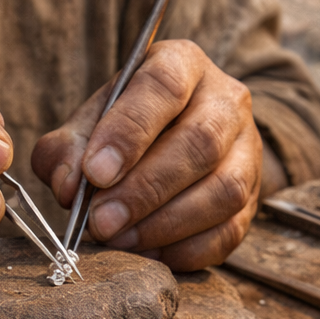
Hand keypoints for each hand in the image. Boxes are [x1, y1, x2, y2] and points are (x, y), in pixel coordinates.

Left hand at [32, 40, 271, 269]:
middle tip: (102, 221)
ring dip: (166, 224)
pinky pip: (230, 230)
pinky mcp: (252, 197)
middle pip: (200, 143)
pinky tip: (149, 253)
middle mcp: (226, 101)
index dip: (129, 132)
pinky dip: (186, 249)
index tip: (96, 173)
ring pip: (223, 190)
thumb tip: (69, 187)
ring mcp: (247, 150)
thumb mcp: (90, 122)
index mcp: (182, 64)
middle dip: (145, 189)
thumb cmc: (126, 126)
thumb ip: (67, 149)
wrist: (176, 138)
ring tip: (120, 239)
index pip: (164, 87)